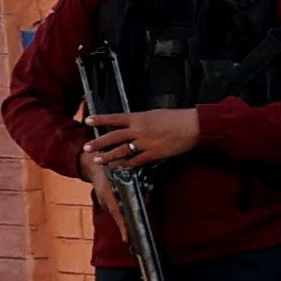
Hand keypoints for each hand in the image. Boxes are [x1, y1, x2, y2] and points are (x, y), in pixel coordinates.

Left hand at [86, 105, 202, 167]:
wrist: (193, 126)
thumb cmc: (177, 117)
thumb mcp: (156, 114)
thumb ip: (142, 119)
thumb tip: (133, 123)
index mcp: (139, 117)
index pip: (115, 118)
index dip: (100, 119)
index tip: (88, 120)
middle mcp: (138, 130)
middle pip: (113, 137)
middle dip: (98, 143)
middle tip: (87, 147)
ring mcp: (145, 143)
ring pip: (122, 150)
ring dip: (108, 156)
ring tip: (98, 160)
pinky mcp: (154, 153)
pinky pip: (137, 160)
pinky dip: (128, 164)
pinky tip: (121, 167)